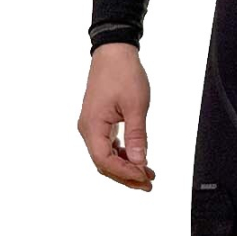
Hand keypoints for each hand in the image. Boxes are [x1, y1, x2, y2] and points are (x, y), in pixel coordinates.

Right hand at [78, 44, 154, 190]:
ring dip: (126, 167)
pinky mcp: (99, 123)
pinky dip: (123, 156)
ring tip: (148, 175)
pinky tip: (139, 160)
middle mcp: (88, 129)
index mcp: (92, 125)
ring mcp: (92, 126)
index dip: (125, 173)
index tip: (144, 176)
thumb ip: (137, 136)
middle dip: (126, 176)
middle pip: (104, 164)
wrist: (114, 52)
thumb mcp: (136, 106)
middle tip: (149, 183)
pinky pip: (109, 147)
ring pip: (107, 157)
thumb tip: (140, 162)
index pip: (104, 161)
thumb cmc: (123, 73)